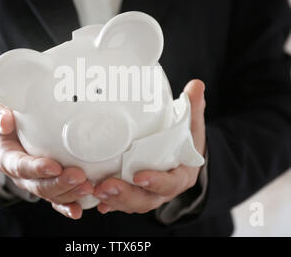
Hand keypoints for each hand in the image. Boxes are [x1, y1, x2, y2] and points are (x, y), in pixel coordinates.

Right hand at [0, 102, 92, 218]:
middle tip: (78, 176)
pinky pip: (58, 200)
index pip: (21, 166)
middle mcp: (21, 175)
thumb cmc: (8, 120)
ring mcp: (35, 183)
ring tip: (88, 187)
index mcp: (7, 157)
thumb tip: (5, 121)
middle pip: (39, 185)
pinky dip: (68, 206)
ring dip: (69, 193)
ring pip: (51, 195)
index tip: (54, 167)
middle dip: (59, 183)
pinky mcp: (48, 186)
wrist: (11, 132)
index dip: (37, 168)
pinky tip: (79, 210)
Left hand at [93, 79, 206, 213]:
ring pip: (131, 204)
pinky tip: (93, 199)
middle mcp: (164, 191)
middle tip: (107, 185)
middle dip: (126, 195)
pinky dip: (108, 203)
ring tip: (95, 189)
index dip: (156, 182)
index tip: (139, 176)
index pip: (170, 183)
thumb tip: (196, 85)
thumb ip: (193, 107)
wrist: (182, 157)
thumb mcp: (192, 125)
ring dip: (113, 199)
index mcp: (181, 175)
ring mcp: (148, 195)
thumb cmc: (186, 140)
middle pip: (146, 200)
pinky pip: (120, 204)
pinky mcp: (134, 195)